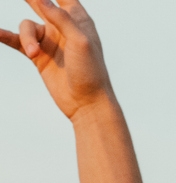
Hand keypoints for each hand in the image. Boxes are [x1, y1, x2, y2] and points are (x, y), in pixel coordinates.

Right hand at [1, 0, 113, 120]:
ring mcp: (49, 41)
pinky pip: (17, 41)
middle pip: (40, 4)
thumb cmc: (90, 72)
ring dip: (27, 37)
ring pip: (27, 27)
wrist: (86, 103)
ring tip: (35, 53)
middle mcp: (62, 28)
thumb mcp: (80, 41)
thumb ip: (61, 19)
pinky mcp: (38, 55)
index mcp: (78, 21)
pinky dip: (6, 36)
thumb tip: (42, 0)